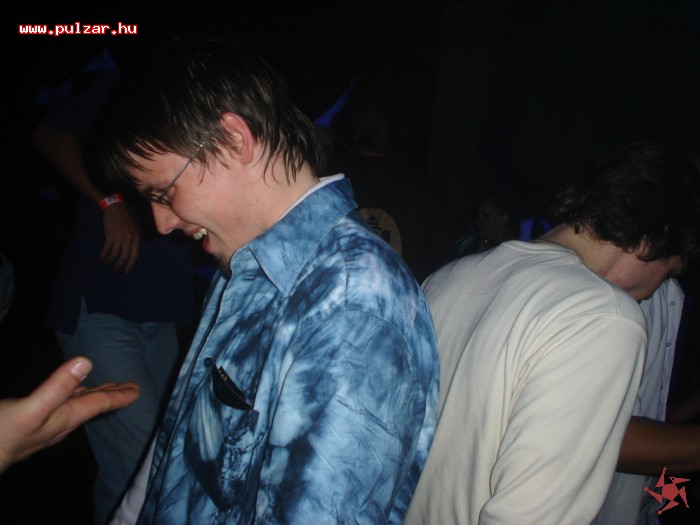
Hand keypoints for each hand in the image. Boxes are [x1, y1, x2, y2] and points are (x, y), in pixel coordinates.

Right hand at [0, 356, 139, 473]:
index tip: (137, 390)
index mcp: (66, 417)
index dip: (119, 394)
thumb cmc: (3, 433)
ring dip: (93, 395)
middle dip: (111, 394)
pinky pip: (62, 407)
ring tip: (105, 388)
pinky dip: (73, 398)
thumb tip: (86, 362)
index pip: (100, 403)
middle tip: (129, 387)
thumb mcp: (33, 407)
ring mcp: (46, 425)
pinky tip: (67, 396)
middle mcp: (60, 422)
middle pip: (92, 405)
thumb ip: (58, 386)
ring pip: (77, 406)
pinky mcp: (32, 424)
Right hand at [100, 202, 140, 272]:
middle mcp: (129, 239)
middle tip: (115, 269)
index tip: (126, 271)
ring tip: (106, 262)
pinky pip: (107, 249)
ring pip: (115, 254)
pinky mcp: (110, 235)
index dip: (130, 264)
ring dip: (109, 260)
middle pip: (124, 257)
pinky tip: (101, 258)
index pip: (134, 255)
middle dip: (119, 265)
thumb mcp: (133, 229)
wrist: (115, 208)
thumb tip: (129, 253)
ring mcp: (120, 237)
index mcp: (136, 238)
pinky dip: (103, 255)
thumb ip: (132, 240)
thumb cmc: (124, 219)